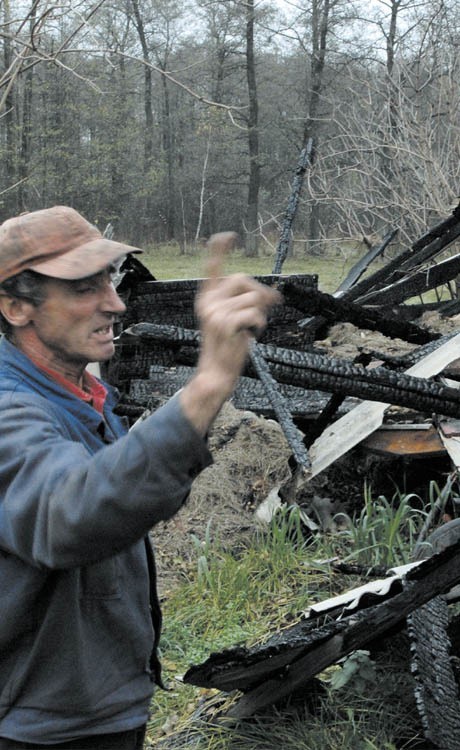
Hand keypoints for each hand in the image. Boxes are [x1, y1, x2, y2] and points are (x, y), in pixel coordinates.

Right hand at [179, 233, 280, 434]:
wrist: (216, 372)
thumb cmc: (228, 347)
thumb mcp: (233, 320)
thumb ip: (245, 302)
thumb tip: (272, 294)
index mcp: (206, 298)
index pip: (212, 268)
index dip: (220, 250)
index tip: (229, 236)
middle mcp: (208, 302)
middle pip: (242, 279)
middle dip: (260, 292)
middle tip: (271, 305)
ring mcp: (215, 312)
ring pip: (253, 298)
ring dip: (260, 314)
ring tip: (252, 328)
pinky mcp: (225, 324)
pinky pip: (254, 314)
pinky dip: (259, 324)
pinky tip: (251, 335)